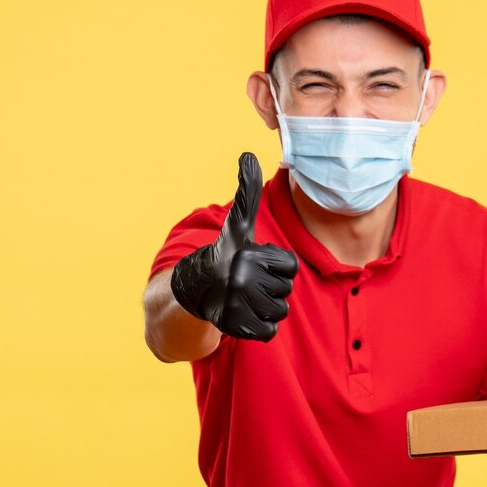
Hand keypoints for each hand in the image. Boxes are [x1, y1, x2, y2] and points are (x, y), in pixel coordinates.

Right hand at [170, 153, 298, 340]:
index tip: (254, 263)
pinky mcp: (234, 327)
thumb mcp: (239, 223)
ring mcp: (236, 304)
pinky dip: (259, 327)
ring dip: (266, 307)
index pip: (290, 267)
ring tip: (245, 297)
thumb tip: (247, 154)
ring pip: (279, 312)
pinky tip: (243, 313)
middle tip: (247, 282)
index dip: (276, 267)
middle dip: (271, 288)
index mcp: (250, 254)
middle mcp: (242, 279)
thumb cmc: (226, 253)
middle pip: (286, 291)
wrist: (195, 288)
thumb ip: (247, 191)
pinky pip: (268, 332)